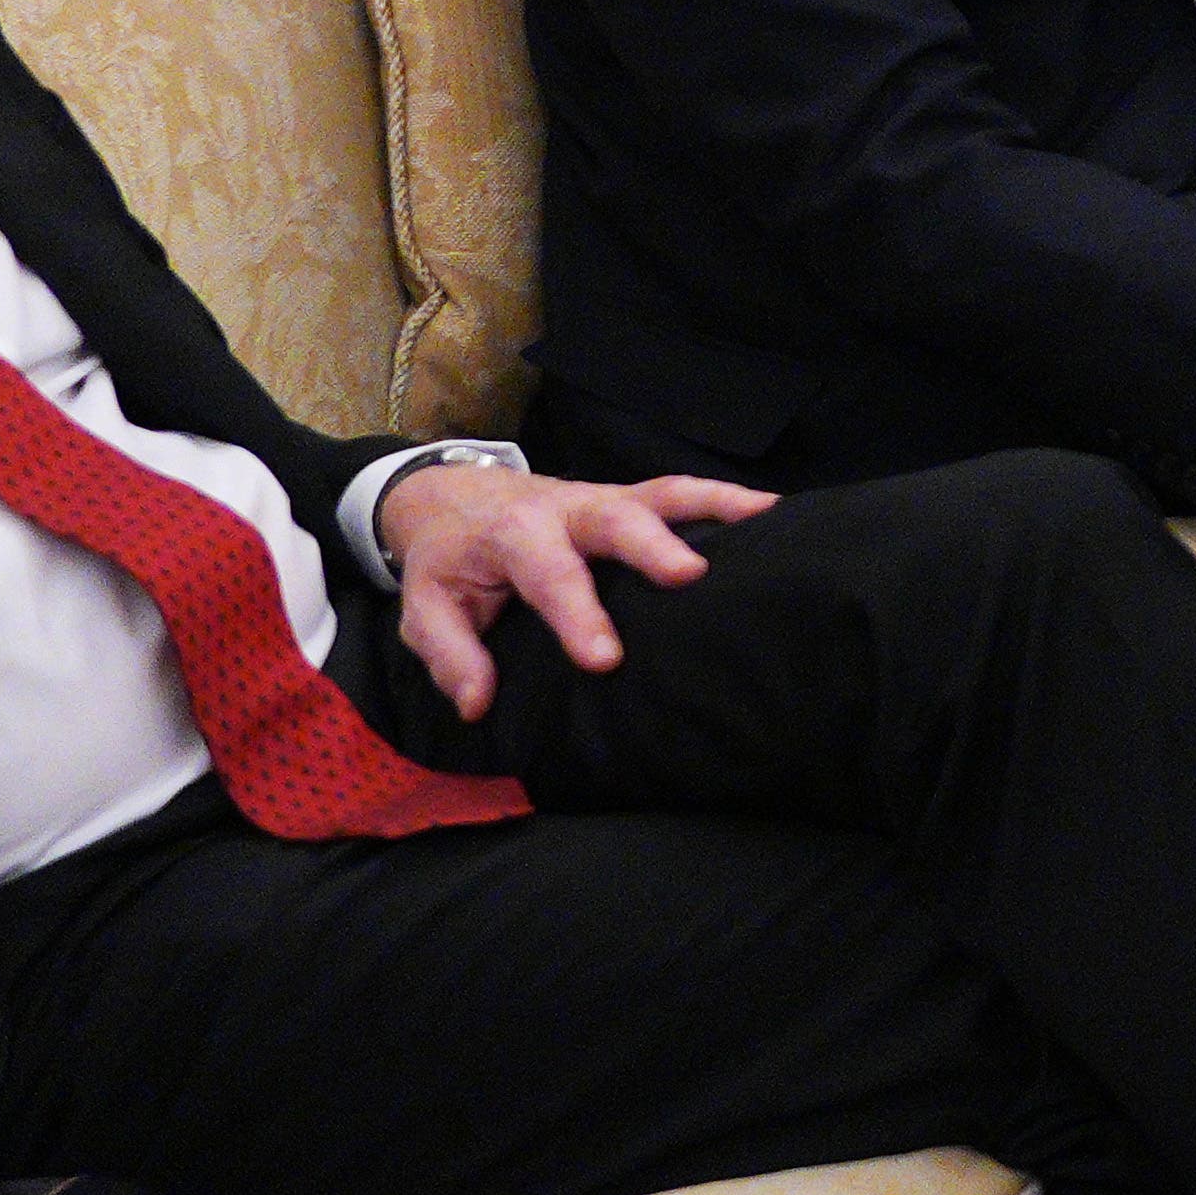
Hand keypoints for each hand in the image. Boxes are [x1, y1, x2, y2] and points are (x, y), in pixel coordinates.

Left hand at [373, 460, 764, 715]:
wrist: (453, 496)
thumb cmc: (450, 560)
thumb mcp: (427, 608)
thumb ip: (451, 654)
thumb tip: (478, 702)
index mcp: (512, 536)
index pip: (547, 575)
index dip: (576, 616)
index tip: (605, 659)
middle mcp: (566, 509)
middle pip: (614, 518)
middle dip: (651, 545)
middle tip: (689, 576)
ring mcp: (604, 498)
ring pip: (662, 492)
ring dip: (712, 503)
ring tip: (763, 517)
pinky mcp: (629, 498)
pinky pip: (680, 492)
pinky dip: (725, 499)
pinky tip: (769, 512)